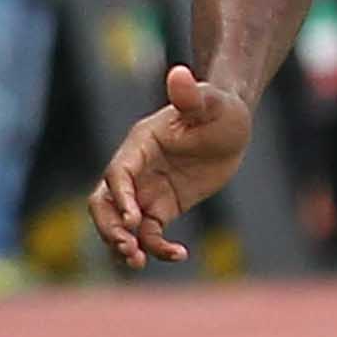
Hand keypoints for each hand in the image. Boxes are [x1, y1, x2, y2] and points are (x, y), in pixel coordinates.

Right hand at [90, 66, 249, 267]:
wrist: (231, 126)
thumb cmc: (221, 108)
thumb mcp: (212, 103)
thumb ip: (192, 95)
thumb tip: (180, 73)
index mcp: (140, 144)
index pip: (119, 172)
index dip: (121, 196)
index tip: (135, 220)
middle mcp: (136, 168)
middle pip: (104, 202)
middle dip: (110, 227)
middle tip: (129, 249)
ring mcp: (146, 190)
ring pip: (119, 223)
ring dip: (122, 245)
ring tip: (137, 263)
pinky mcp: (161, 207)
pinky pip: (150, 234)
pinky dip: (157, 248)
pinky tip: (180, 255)